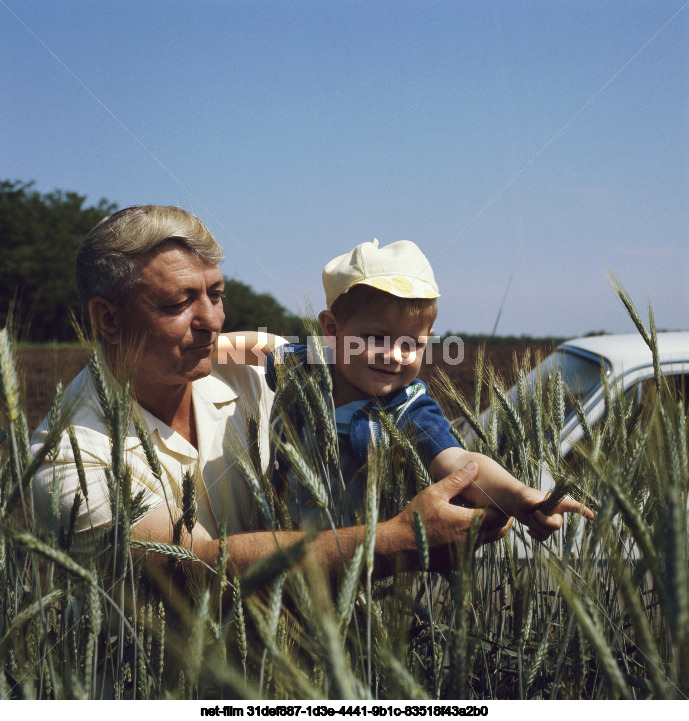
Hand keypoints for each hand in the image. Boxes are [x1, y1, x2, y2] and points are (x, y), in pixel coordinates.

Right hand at [384, 462, 512, 571]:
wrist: (399, 546)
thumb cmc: (416, 518)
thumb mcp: (435, 493)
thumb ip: (457, 480)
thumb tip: (474, 466)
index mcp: (469, 523)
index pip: (500, 516)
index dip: (504, 507)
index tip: (501, 498)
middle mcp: (472, 541)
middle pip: (499, 531)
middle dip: (502, 518)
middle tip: (498, 505)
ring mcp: (465, 555)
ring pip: (487, 540)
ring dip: (489, 528)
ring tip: (482, 513)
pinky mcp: (457, 562)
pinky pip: (473, 549)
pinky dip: (474, 538)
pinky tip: (462, 527)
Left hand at [511, 486, 593, 541]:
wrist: (518, 505)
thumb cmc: (524, 497)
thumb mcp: (526, 497)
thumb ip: (529, 500)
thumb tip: (530, 502)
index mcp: (557, 503)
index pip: (573, 506)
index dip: (583, 511)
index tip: (592, 516)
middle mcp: (557, 514)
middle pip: (556, 525)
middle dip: (542, 522)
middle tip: (532, 514)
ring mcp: (552, 523)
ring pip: (547, 533)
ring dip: (535, 527)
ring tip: (529, 517)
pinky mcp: (546, 531)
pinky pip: (543, 538)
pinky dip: (534, 534)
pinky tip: (529, 528)